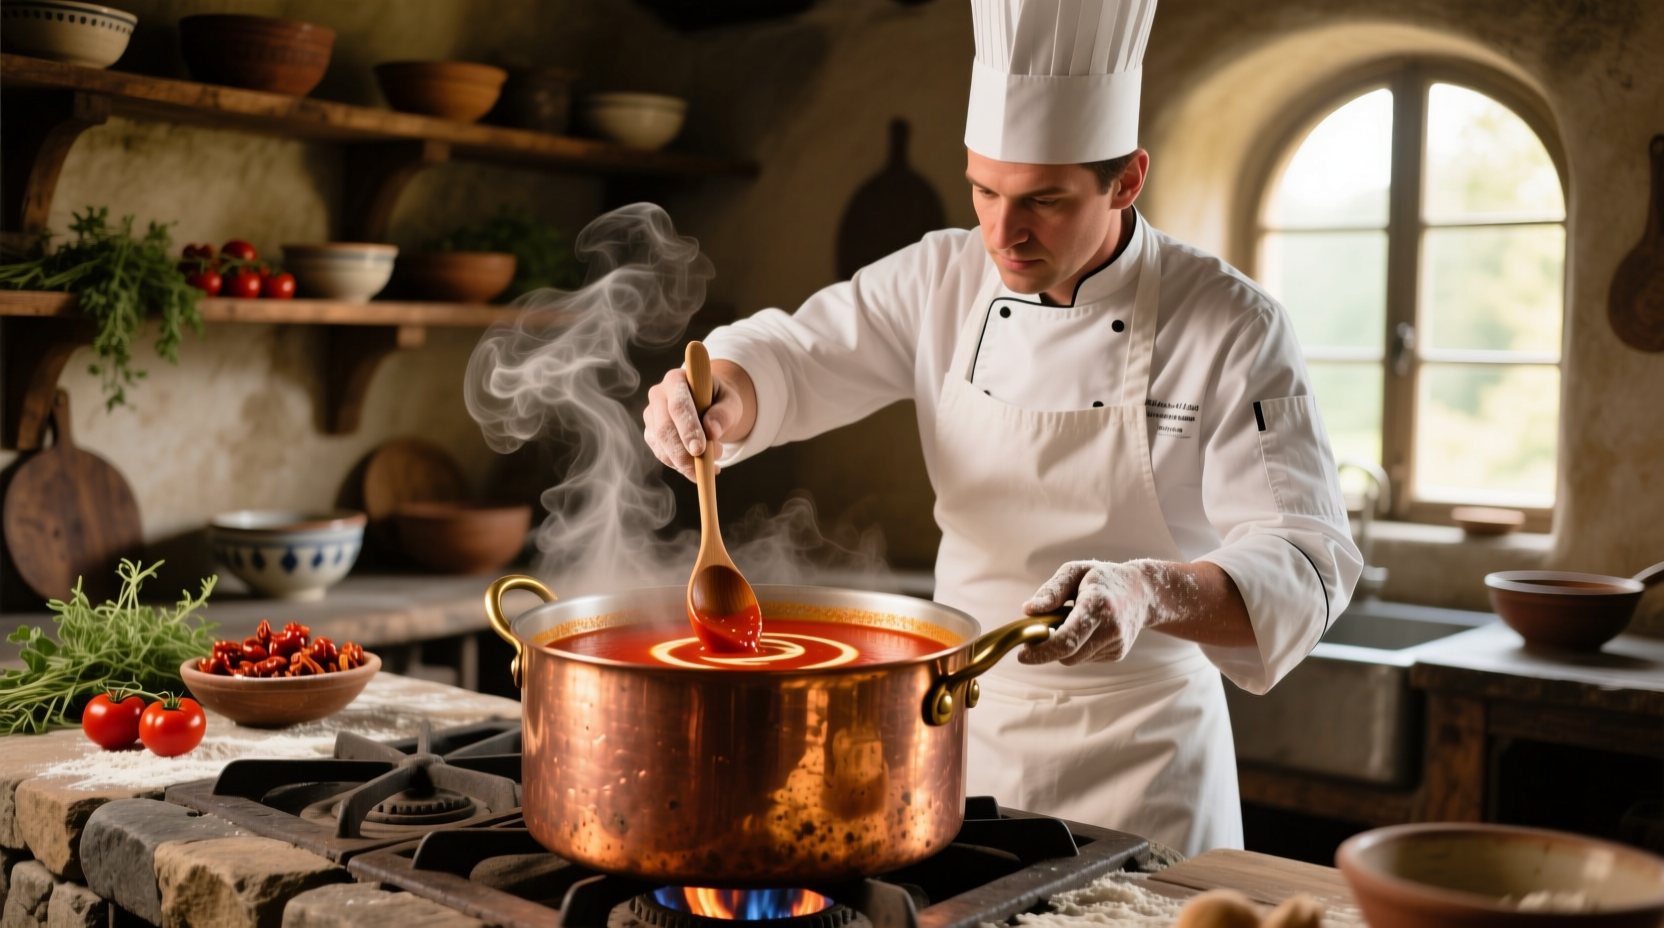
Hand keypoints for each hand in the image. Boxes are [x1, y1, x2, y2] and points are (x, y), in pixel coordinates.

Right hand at [643, 363, 752, 480]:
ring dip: (685, 462)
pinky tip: (698, 467)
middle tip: (706, 468)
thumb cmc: (720, 400)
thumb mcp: (731, 402)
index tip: (699, 449)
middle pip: (665, 429)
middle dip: (684, 453)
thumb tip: (712, 432)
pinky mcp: (651, 434)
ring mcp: (652, 416)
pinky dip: (680, 466)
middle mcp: (658, 395)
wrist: (710, 405)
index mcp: (676, 380)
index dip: (688, 429)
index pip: (678, 405)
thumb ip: (723, 414)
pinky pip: (662, 454)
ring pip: (661, 445)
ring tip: (712, 464)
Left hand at [1018, 560, 1163, 665]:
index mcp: (1098, 605)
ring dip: (1063, 647)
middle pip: (1069, 655)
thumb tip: (1028, 610)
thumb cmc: (1101, 579)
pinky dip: (1077, 648)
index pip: (1068, 638)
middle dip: (1047, 649)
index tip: (1022, 654)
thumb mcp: (1075, 572)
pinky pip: (1085, 658)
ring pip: (1074, 659)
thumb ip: (1051, 591)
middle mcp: (1111, 628)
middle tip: (1037, 633)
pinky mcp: (1118, 654)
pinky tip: (1086, 629)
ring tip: (1070, 622)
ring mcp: (1117, 644)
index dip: (1042, 650)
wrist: (1142, 592)